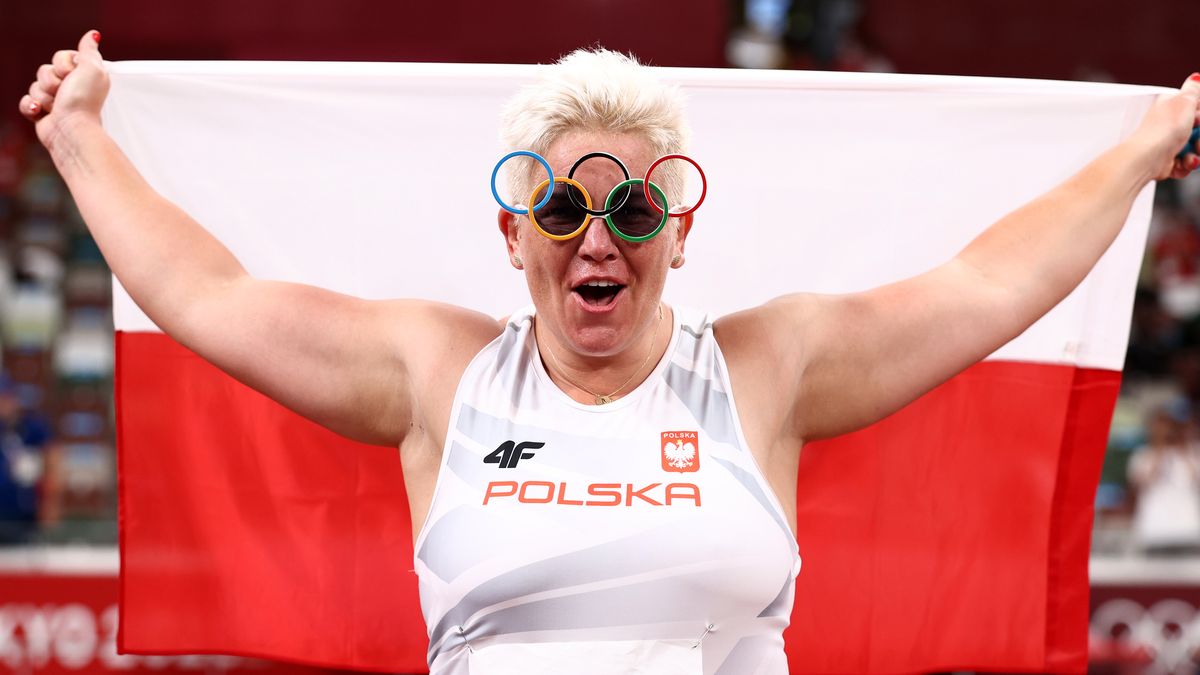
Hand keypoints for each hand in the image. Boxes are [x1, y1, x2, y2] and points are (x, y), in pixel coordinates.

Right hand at [17, 30, 109, 150]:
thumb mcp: (93, 69)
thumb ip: (89, 51)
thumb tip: (93, 35)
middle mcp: (70, 87)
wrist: (71, 130)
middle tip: (64, 93)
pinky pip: (26, 101)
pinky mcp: (42, 113)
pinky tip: (40, 112)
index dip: (63, 65)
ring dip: (44, 96)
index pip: (60, 57)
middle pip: (44, 70)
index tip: (73, 76)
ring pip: (34, 85)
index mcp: (82, 76)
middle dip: (51, 82)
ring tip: (57, 107)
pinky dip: (31, 106)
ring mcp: (55, 100)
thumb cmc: (83, 101)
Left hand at [1131, 74, 1199, 180]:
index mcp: (1171, 107)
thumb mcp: (1185, 101)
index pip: (1196, 109)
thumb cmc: (1163, 129)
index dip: (1199, 116)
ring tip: (1190, 152)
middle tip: (1196, 137)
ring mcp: (1168, 144)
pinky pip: (1187, 164)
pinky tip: (1184, 162)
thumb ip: (1194, 90)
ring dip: (1197, 152)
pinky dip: (1187, 164)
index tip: (1197, 118)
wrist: (1147, 158)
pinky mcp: (1168, 162)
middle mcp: (1169, 125)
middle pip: (1198, 130)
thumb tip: (1195, 78)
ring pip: (1196, 148)